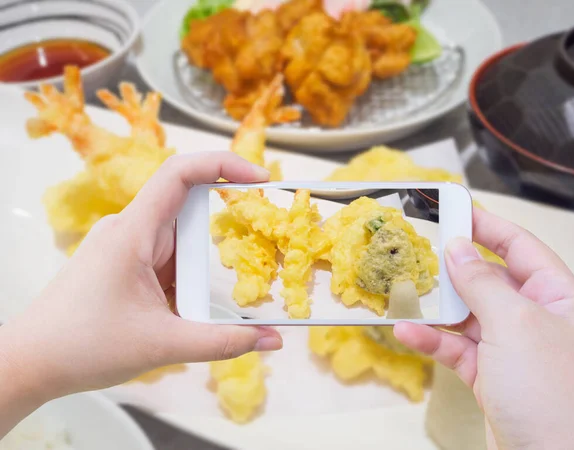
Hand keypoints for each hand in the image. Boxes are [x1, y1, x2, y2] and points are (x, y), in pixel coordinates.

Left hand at [0, 152, 281, 432]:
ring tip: (190, 311)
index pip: (180, 174)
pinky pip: (167, 261)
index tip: (261, 178)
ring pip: (179, 243)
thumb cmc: (83, 347)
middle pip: (188, 215)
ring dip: (196, 274)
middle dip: (214, 247)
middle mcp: (129, 230)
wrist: (29, 363)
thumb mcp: (164, 345)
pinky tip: (178, 313)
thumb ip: (223, 342)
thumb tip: (273, 340)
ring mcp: (126, 247)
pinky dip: (183, 283)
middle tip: (231, 274)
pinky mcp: (124, 264)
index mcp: (133, 232)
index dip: (224, 164)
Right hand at [394, 208, 573, 449]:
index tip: (452, 209)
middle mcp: (539, 320)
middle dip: (453, 268)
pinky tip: (407, 333)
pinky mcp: (492, 378)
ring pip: (468, 316)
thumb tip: (456, 247)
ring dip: (435, 308)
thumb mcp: (515, 324)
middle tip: (416, 251)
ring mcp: (514, 350)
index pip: (520, 247)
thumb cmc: (552, 390)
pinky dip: (433, 341)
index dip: (487, 226)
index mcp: (559, 297)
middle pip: (489, 280)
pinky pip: (457, 349)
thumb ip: (481, 282)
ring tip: (403, 292)